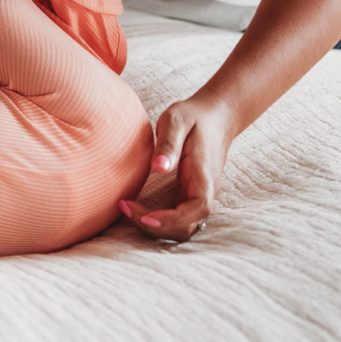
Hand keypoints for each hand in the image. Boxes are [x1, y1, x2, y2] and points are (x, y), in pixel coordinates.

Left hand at [119, 94, 234, 241]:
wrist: (215, 116)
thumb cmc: (194, 116)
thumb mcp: (176, 121)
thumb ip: (168, 144)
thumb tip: (159, 168)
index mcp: (204, 176)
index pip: (196, 209)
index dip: (171, 219)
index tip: (144, 216)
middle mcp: (205, 191)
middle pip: (186, 225)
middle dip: (156, 225)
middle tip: (125, 207)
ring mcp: (199, 194)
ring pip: (182, 225)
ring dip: (156, 225)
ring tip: (128, 207)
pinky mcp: (191, 193)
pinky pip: (178, 216)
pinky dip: (159, 218)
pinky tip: (138, 206)